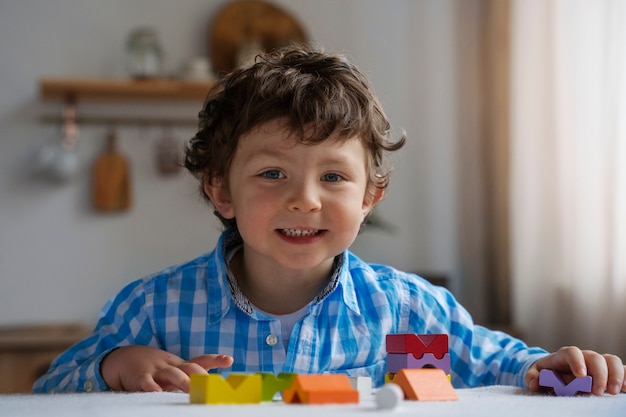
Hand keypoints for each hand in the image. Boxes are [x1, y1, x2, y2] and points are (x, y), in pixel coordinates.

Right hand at [101, 345, 233, 391]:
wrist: (123, 357)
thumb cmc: (154, 369)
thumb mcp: (172, 370)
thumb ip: (188, 377)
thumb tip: (211, 387)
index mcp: (180, 365)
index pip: (200, 360)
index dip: (215, 360)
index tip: (229, 360)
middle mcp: (171, 366)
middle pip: (189, 367)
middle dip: (200, 375)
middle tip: (210, 385)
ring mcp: (156, 370)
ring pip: (171, 373)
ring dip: (181, 380)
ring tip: (190, 388)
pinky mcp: (140, 377)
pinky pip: (146, 382)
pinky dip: (151, 386)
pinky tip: (156, 392)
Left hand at [525, 346, 625, 395]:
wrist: (555, 373)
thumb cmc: (546, 373)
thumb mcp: (536, 374)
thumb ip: (532, 377)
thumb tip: (534, 382)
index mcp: (564, 355)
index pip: (572, 352)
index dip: (577, 362)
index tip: (581, 376)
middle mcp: (583, 357)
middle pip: (595, 357)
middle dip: (599, 373)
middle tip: (598, 391)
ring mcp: (597, 363)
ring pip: (611, 361)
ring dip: (616, 375)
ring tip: (614, 391)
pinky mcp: (608, 372)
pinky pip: (622, 369)